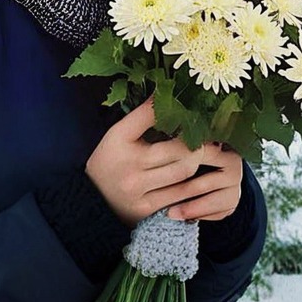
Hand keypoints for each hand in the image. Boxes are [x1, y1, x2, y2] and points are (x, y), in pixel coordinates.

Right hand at [85, 97, 242, 225]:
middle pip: (179, 150)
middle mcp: (129, 165)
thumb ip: (143, 115)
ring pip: (183, 173)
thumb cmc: (110, 159)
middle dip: (198, 142)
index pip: (150, 115)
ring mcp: (138, 190)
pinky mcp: (146, 209)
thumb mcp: (118, 133)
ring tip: (208, 152)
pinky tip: (199, 177)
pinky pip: (179, 195)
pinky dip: (191, 185)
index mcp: (119, 139)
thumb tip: (169, 92)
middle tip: (210, 135)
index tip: (192, 106)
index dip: (175, 109)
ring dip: (198, 161)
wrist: (90, 199)